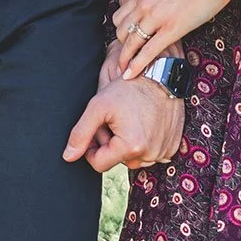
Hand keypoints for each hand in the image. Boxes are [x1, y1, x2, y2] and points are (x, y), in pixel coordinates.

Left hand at [63, 76, 182, 171]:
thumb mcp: (98, 107)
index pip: (99, 164)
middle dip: (109, 143)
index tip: (95, 129)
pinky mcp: (171, 147)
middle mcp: (150, 154)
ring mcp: (163, 152)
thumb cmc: (128, 88)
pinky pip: (149, 152)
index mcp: (132, 147)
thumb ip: (81, 134)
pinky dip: (142, 142)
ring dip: (125, 143)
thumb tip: (68, 157)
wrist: (161, 76)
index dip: (90, 148)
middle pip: (116, 160)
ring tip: (126, 120)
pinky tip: (141, 122)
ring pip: (133, 158)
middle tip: (111, 120)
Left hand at [111, 0, 229, 79]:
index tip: (123, 35)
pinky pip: (149, 50)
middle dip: (122, 44)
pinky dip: (138, 65)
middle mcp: (145, 4)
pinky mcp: (172, 29)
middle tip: (122, 57)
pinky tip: (131, 75)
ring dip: (125, 58)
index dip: (121, 25)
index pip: (120, 11)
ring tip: (122, 72)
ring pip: (131, 41)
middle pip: (121, 28)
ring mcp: (157, 17)